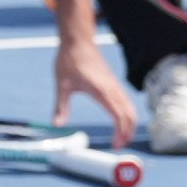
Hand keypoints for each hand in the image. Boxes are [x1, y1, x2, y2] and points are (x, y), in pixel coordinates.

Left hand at [52, 30, 141, 149]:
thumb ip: (60, 106)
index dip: (120, 132)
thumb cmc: (69, 60)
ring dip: (129, 124)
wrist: (78, 40)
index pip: (119, 116)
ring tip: (121, 137)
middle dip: (128, 132)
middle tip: (119, 146)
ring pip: (130, 108)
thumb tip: (56, 125)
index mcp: (102, 91)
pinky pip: (126, 101)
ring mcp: (114, 85)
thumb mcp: (62, 85)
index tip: (115, 145)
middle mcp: (112, 89)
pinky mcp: (112, 83)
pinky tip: (119, 120)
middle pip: (130, 115)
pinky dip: (127, 114)